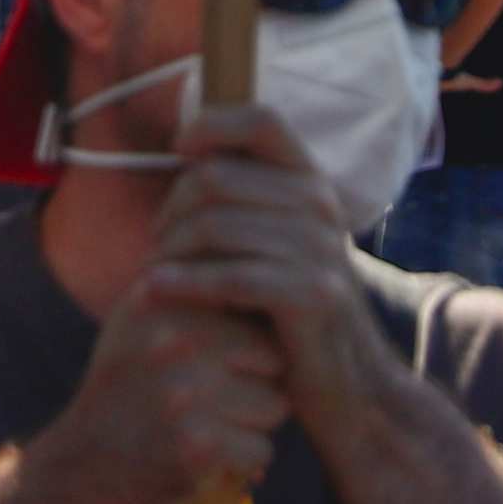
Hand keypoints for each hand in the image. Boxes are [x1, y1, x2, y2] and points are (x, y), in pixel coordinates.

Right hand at [26, 263, 293, 503]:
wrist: (77, 470)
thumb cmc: (124, 392)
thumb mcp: (139, 321)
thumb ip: (188, 284)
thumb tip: (254, 245)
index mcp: (163, 298)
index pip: (253, 305)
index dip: (248, 339)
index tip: (219, 361)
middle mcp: (172, 337)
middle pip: (274, 356)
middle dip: (257, 384)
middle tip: (213, 403)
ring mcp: (184, 391)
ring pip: (274, 404)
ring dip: (250, 426)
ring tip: (205, 428)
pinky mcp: (195, 446)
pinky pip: (260, 450)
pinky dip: (240, 464)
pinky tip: (202, 460)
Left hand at [134, 103, 389, 429]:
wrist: (349, 383)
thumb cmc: (291, 308)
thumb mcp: (277, 241)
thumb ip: (245, 200)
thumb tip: (189, 154)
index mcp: (310, 181)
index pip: (261, 120)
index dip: (212, 124)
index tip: (180, 150)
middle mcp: (320, 205)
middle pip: (218, 177)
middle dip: (172, 210)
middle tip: (157, 244)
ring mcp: (320, 249)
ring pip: (216, 225)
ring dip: (171, 251)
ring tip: (153, 274)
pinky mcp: (313, 294)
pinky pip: (230, 276)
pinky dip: (183, 282)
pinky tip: (155, 291)